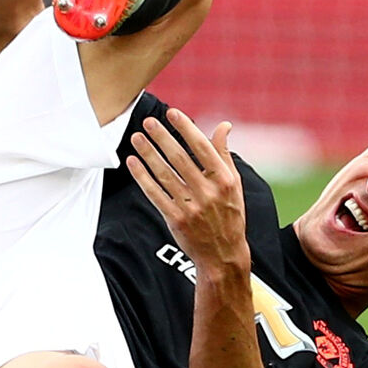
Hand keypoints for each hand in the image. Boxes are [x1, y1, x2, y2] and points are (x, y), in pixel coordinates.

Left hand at [127, 108, 250, 274]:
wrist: (223, 254)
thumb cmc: (229, 214)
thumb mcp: (235, 184)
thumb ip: (224, 154)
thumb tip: (223, 125)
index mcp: (225, 180)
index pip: (202, 148)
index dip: (186, 129)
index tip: (172, 113)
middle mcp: (208, 192)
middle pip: (180, 158)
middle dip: (162, 137)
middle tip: (148, 122)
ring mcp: (191, 207)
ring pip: (164, 174)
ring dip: (148, 154)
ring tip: (136, 138)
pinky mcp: (176, 219)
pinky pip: (155, 194)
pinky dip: (142, 177)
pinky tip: (133, 162)